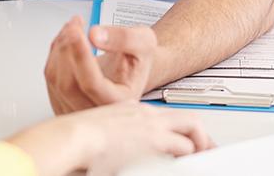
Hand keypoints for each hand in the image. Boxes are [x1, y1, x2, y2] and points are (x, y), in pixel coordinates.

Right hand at [5, 102, 212, 175]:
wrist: (70, 138)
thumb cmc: (73, 141)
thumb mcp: (96, 135)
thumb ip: (109, 141)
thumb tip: (108, 157)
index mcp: (128, 110)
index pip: (161, 117)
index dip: (173, 130)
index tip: (176, 141)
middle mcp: (142, 113)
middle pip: (183, 116)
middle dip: (197, 134)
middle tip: (202, 149)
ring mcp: (150, 125)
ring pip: (191, 127)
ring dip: (199, 143)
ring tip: (202, 156)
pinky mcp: (155, 140)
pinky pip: (185, 147)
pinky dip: (192, 156)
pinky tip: (191, 164)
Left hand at [44, 15, 157, 113]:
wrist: (130, 70)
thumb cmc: (137, 60)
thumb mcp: (143, 42)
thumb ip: (124, 38)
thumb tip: (94, 35)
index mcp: (120, 103)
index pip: (92, 85)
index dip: (81, 57)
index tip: (77, 32)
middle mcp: (97, 112)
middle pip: (68, 84)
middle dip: (67, 48)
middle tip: (75, 24)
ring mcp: (77, 110)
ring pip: (55, 79)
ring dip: (59, 47)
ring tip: (73, 27)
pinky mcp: (62, 101)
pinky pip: (50, 77)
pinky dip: (55, 53)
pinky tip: (67, 40)